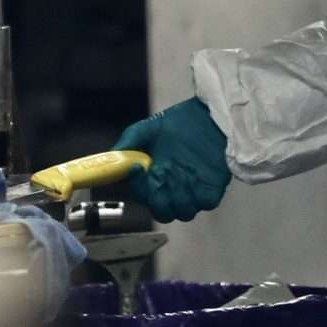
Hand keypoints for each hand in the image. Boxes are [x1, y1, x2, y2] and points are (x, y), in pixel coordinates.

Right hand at [113, 98, 231, 222]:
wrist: (211, 115)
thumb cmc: (181, 121)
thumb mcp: (150, 127)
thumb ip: (130, 140)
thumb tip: (114, 153)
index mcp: (154, 177)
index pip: (142, 195)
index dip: (137, 187)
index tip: (136, 168)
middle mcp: (172, 187)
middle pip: (161, 210)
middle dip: (158, 200)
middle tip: (159, 180)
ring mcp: (193, 190)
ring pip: (183, 212)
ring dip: (179, 198)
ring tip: (180, 175)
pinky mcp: (212, 188)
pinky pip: (206, 203)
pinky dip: (200, 196)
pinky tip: (196, 176)